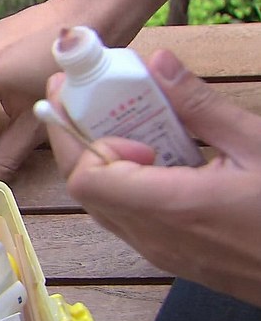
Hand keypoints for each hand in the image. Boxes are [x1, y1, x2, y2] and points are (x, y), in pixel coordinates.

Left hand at [45, 50, 260, 306]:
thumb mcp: (257, 145)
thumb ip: (200, 106)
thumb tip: (157, 63)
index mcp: (172, 207)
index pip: (87, 179)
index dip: (85, 140)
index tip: (112, 110)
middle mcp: (153, 237)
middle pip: (84, 190)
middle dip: (77, 139)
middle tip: (87, 94)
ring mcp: (158, 252)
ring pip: (101, 205)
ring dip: (100, 161)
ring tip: (121, 120)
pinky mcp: (169, 257)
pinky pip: (125, 218)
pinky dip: (122, 183)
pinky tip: (151, 156)